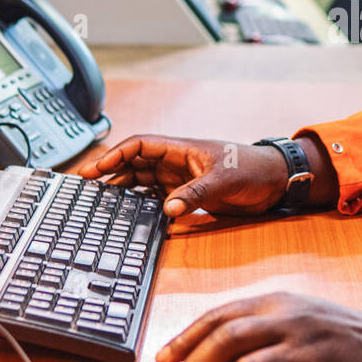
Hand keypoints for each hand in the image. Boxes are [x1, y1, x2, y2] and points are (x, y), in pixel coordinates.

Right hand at [75, 135, 287, 217]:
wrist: (275, 182)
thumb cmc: (252, 169)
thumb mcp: (223, 181)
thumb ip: (195, 193)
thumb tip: (168, 208)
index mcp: (181, 149)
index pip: (140, 146)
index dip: (115, 155)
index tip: (95, 169)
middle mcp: (177, 162)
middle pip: (134, 164)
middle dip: (110, 173)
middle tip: (85, 188)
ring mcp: (181, 179)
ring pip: (142, 181)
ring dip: (123, 189)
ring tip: (100, 203)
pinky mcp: (188, 195)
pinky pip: (157, 198)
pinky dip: (141, 204)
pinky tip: (128, 215)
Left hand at [155, 292, 361, 361]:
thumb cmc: (337, 334)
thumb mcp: (296, 315)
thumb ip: (254, 328)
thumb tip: (203, 353)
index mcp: (277, 303)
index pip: (220, 315)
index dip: (186, 337)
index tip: (163, 359)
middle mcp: (290, 322)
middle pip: (227, 341)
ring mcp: (308, 351)